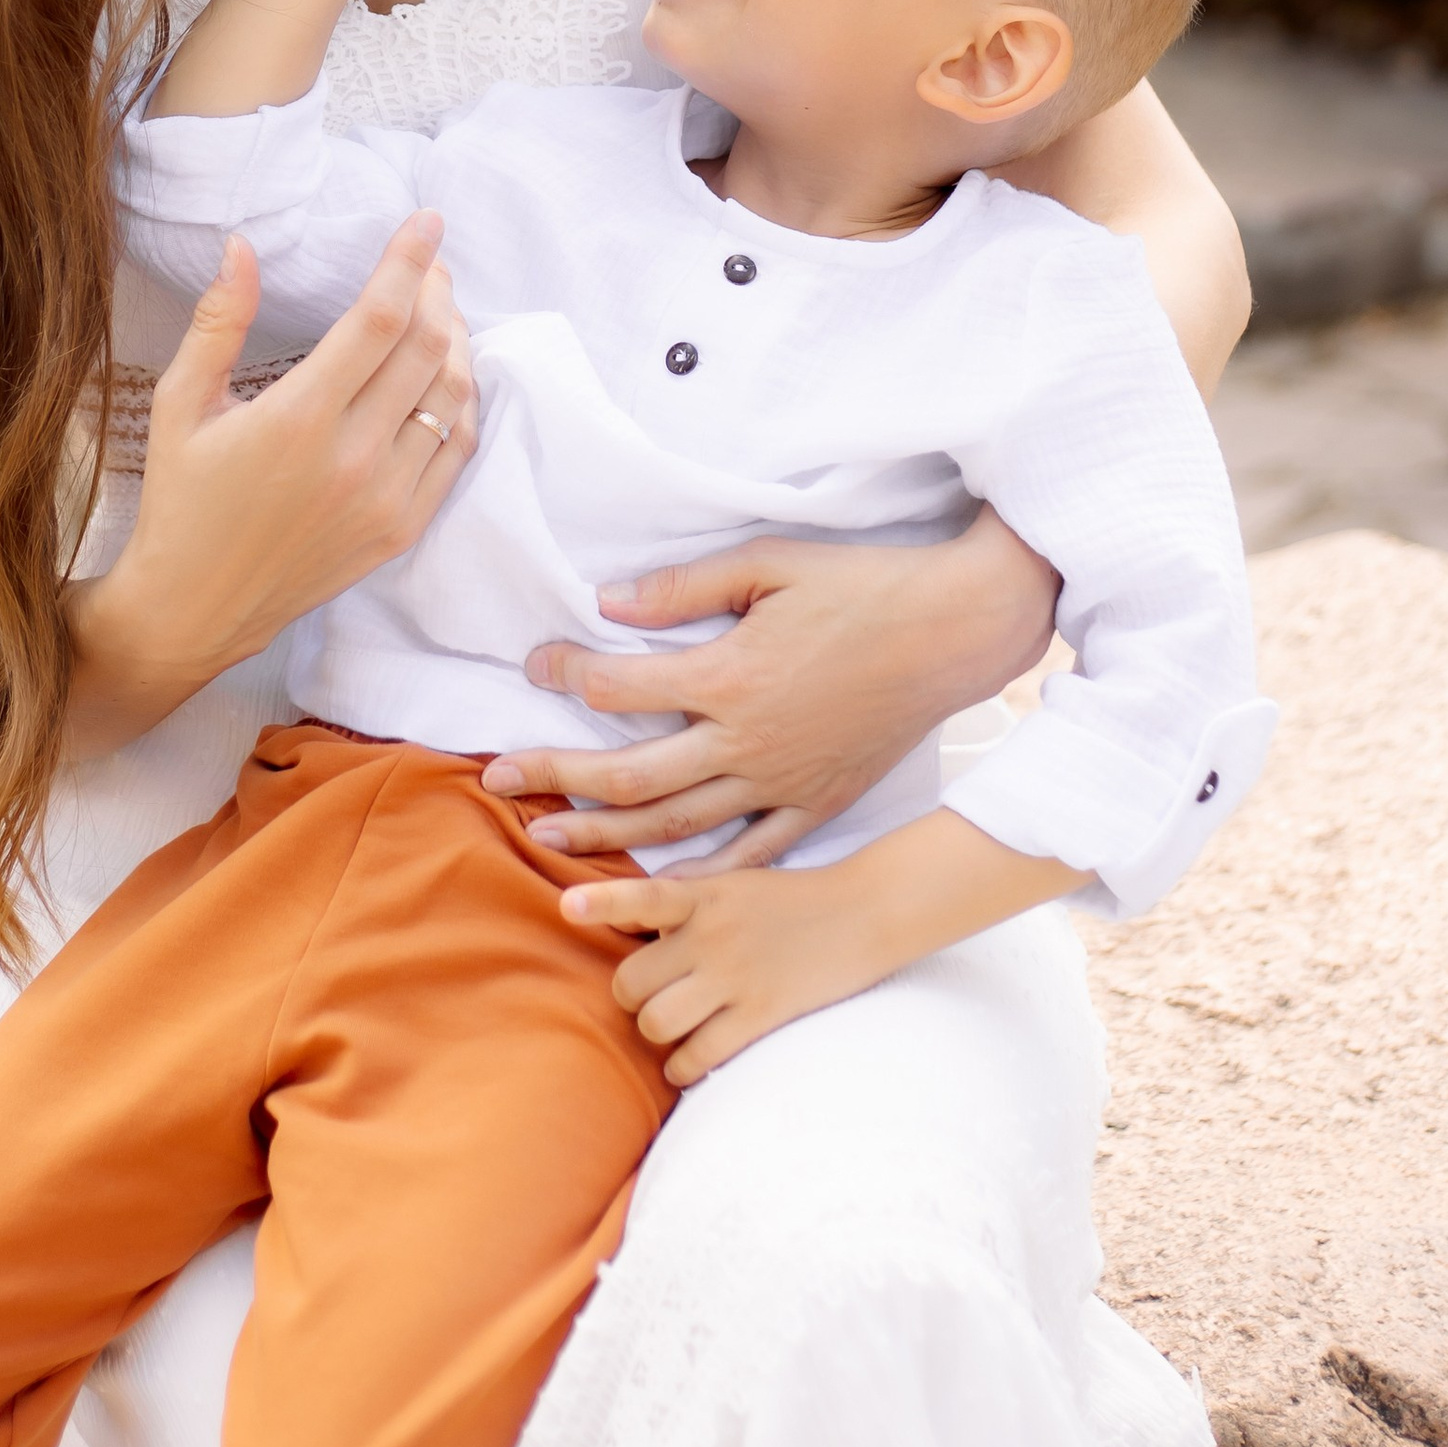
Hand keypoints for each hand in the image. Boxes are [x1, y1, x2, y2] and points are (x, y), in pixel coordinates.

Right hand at [74, 216, 476, 745]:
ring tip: (439, 312)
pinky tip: (445, 377)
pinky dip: (462, 404)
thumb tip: (243, 245)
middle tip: (429, 262)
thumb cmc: (182, 500)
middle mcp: (353, 457)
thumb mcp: (179, 404)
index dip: (410, 260)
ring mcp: (385, 498)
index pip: (379, 318)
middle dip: (437, 290)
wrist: (196, 606)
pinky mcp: (401, 529)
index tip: (427, 221)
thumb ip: (217, 322)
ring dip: (456, 342)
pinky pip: (457, 452)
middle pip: (427, 348)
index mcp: (298, 417)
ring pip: (452, 397)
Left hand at [478, 514, 1059, 865]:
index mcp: (728, 675)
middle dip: (552, 776)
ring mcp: (779, 782)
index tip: (533, 662)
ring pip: (673, 825)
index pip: (616, 685)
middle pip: (625, 774)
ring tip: (546, 839)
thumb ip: (683, 588)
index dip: (563, 672)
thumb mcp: (769, 563)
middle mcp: (744, 741)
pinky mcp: (814, 804)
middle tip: (493, 779)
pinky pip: (745, 854)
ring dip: (602, 835)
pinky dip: (695, 873)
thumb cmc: (861, 586)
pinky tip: (654, 884)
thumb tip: (607, 602)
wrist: (953, 632)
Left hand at [565, 804, 1085, 1085]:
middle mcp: (713, 934)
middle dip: (632, 995)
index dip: (602, 903)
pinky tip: (689, 1061)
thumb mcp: (736, 879)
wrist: (865, 912)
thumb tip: (632, 923)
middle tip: (650, 995)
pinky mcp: (760, 1016)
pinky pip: (697, 1056)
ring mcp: (735, 978)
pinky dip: (683, 1066)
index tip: (567, 906)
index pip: (644, 896)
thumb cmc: (793, 897)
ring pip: (655, 1022)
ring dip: (656, 1032)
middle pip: (631, 981)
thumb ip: (685, 899)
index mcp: (705, 892)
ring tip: (672, 1028)